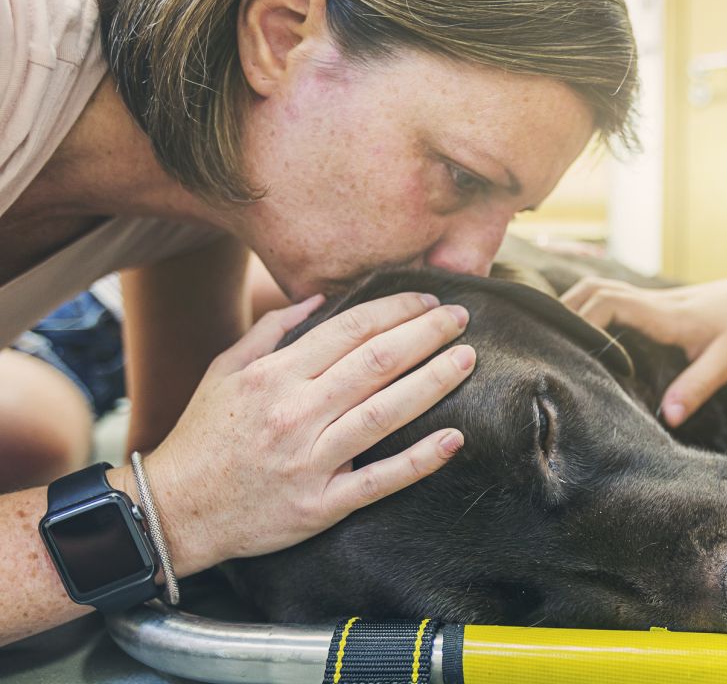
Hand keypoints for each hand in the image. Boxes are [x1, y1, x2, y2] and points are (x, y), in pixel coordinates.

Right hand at [138, 292, 474, 572]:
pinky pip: (379, 480)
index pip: (349, 331)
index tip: (427, 301)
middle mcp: (295, 414)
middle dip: (425, 336)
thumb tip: (319, 299)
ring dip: (432, 383)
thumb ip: (270, 331)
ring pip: (384, 414)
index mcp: (274, 377)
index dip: (395, 311)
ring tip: (466, 360)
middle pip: (375, 364)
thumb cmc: (204, 437)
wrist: (173, 512)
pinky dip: (419, 460)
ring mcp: (310, 462)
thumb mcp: (224, 371)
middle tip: (461, 318)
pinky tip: (453, 438)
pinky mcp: (321, 506)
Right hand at [561, 276, 726, 426]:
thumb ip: (697, 387)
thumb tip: (667, 417)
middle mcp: (653, 300)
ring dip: (573, 306)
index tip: (569, 349)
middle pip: (593, 287)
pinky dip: (588, 308)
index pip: (609, 303)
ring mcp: (651, 299)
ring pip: (599, 287)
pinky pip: (611, 298)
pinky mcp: (653, 304)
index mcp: (666, 313)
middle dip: (564, 310)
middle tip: (541, 342)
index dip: (582, 320)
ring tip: (551, 338)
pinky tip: (576, 332)